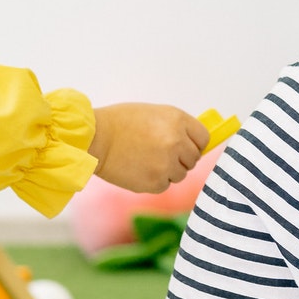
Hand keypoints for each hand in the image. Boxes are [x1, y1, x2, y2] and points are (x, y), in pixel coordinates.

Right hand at [88, 103, 209, 194]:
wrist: (95, 139)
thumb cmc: (119, 123)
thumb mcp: (153, 114)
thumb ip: (176, 127)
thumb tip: (193, 143)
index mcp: (177, 120)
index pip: (203, 138)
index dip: (194, 143)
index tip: (187, 146)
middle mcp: (176, 142)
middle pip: (193, 158)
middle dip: (180, 158)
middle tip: (160, 153)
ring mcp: (167, 164)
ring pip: (180, 174)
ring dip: (167, 170)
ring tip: (146, 159)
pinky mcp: (155, 183)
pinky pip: (164, 185)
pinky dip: (154, 180)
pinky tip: (138, 168)